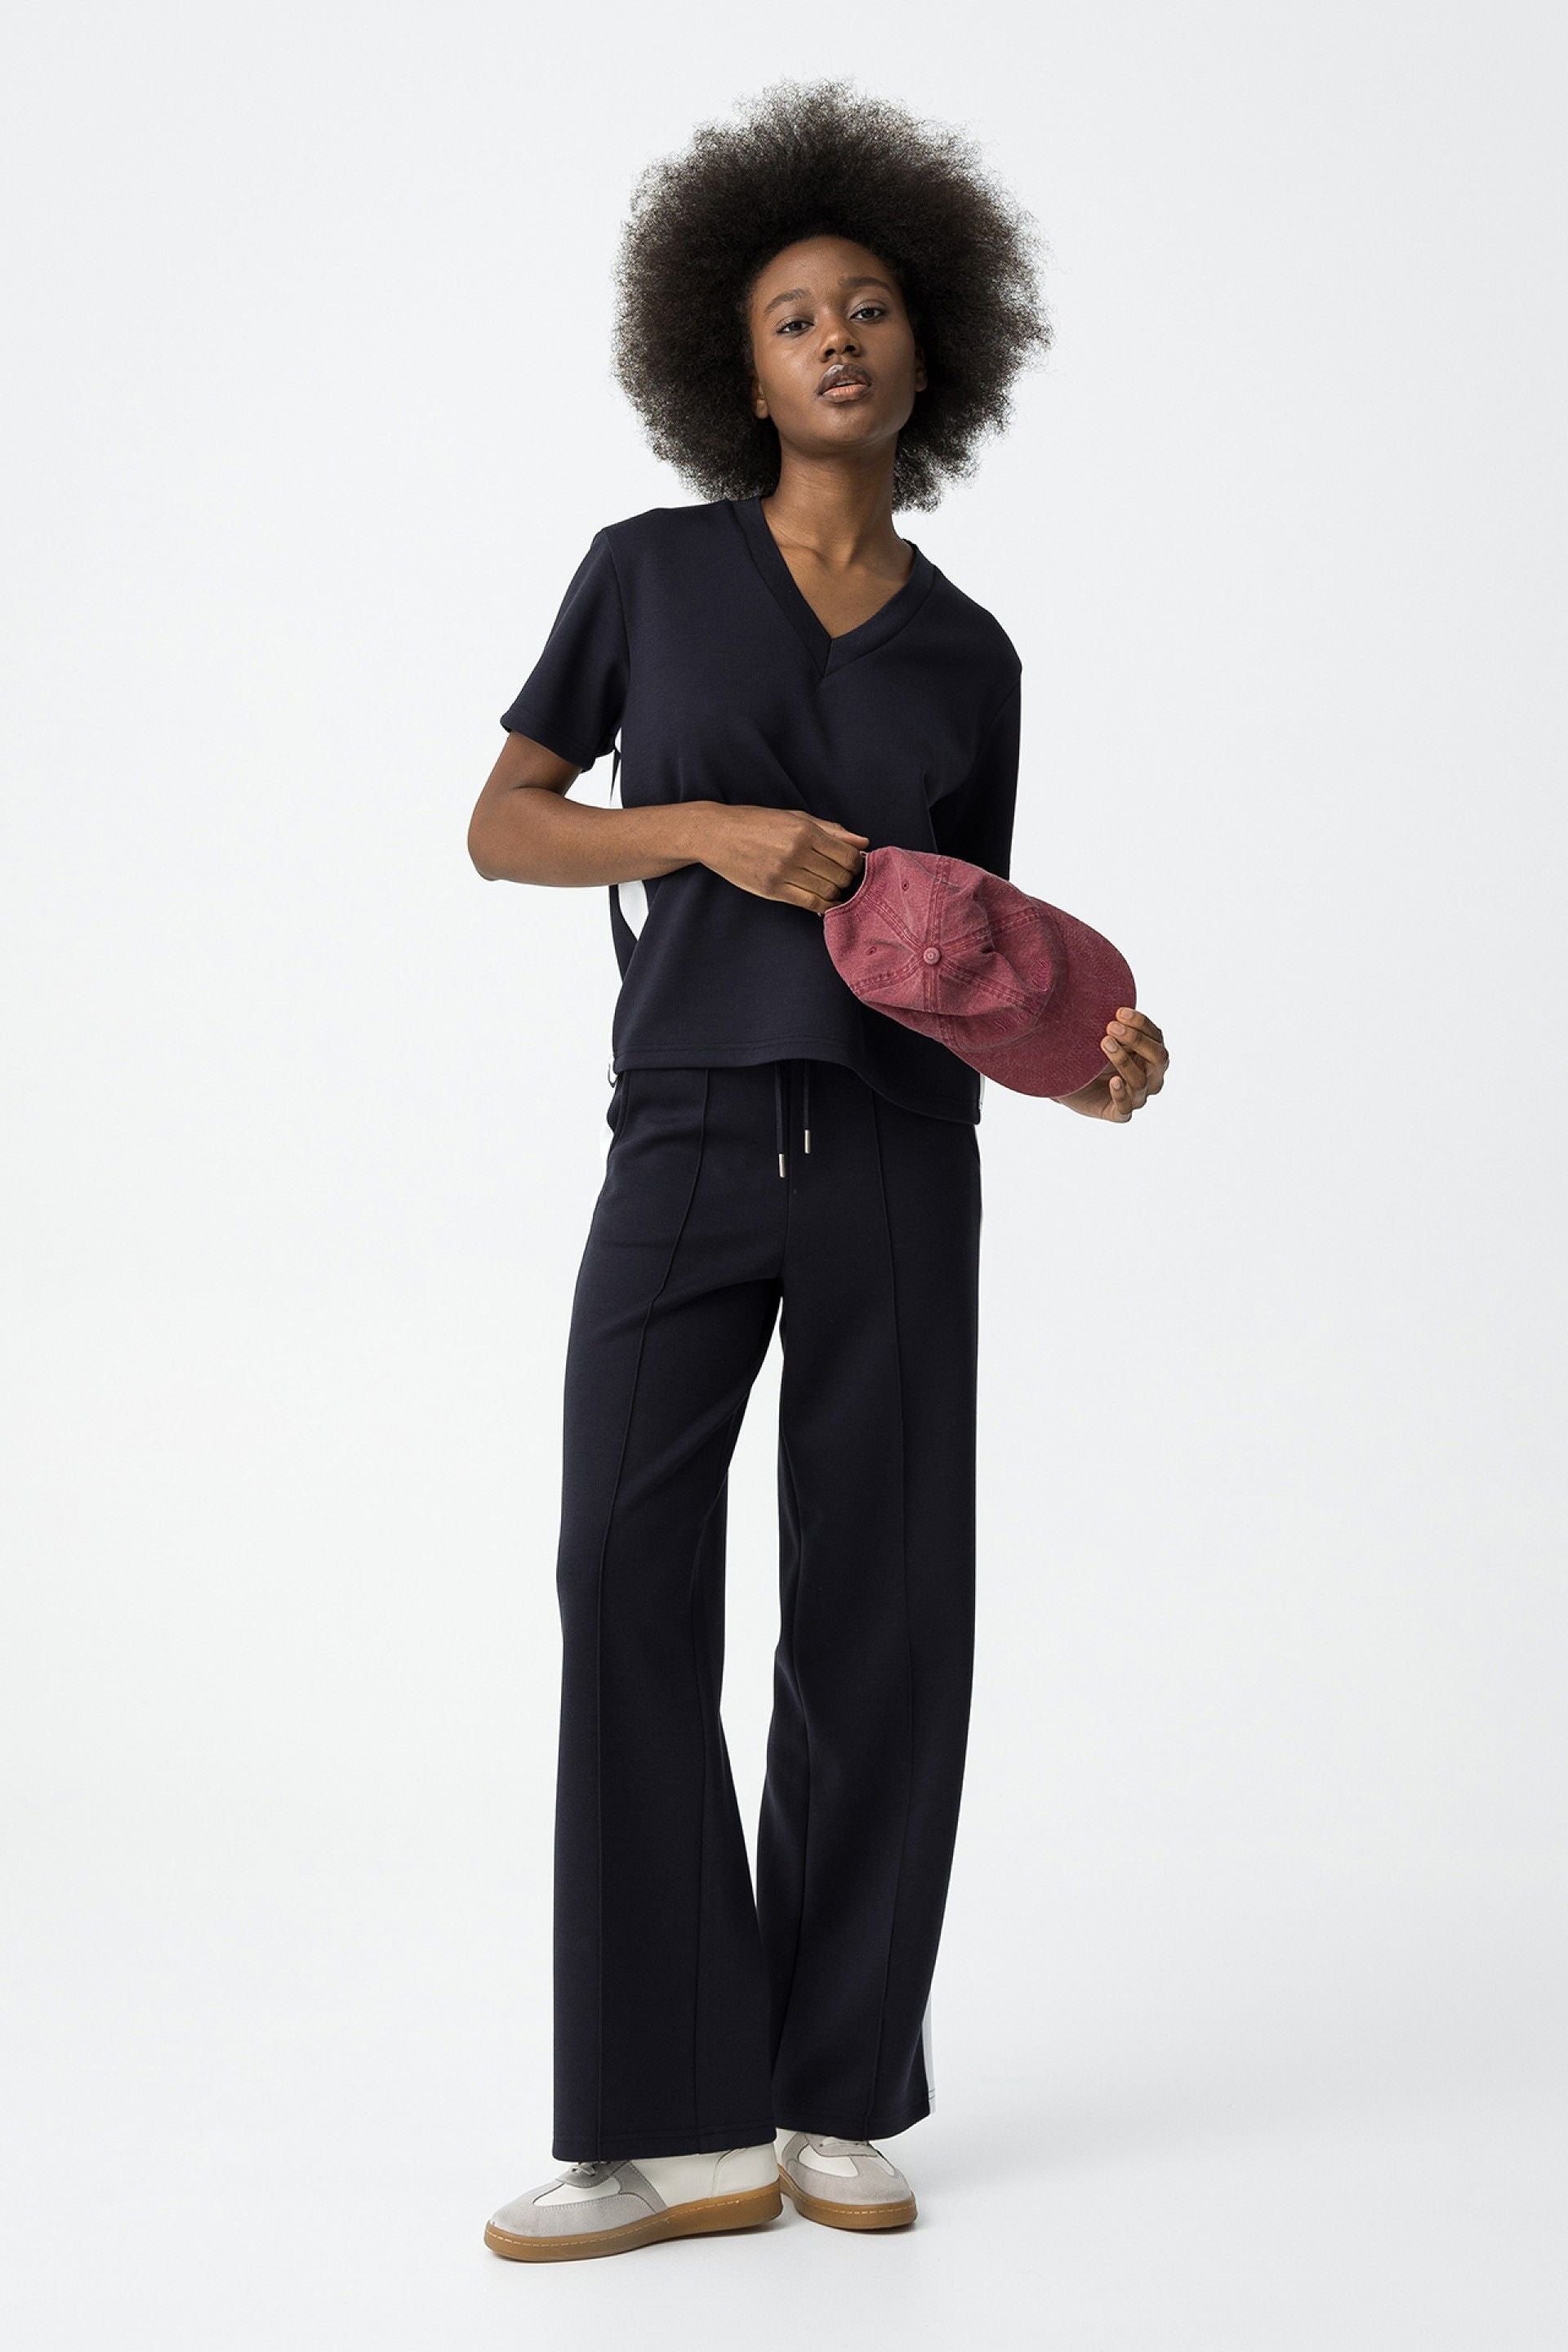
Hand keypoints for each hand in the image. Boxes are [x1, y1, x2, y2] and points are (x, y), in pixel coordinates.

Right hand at [697, 804, 869, 913]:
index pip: (847, 855)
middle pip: (840, 875)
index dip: (856, 863)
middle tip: (840, 876)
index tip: (851, 864)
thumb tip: (863, 841)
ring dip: (834, 892)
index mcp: (805, 831)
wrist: (717, 834)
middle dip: (846, 878)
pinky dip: (822, 905)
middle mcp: (797, 852)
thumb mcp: (794, 817)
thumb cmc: (756, 822)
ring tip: (828, 885)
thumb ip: (830, 830)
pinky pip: (809, 903)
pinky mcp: (773, 889)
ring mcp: (784, 872)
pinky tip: (824, 902)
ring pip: (827, 891)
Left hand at [1054, 1006, 1167, 1120]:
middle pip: (1159, 1058)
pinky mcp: (1118, 1113)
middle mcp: (1150, 1077)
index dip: (1141, 1023)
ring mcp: (1137, 1097)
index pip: (1157, 1037)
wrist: (1069, 1082)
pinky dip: (1121, 1094)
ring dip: (1123, 1060)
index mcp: (1151, 1055)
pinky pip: (1126, 1109)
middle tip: (1110, 1027)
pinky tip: (1113, 1081)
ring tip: (1104, 1044)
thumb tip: (1101, 988)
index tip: (1118, 1012)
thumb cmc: (1092, 1056)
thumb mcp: (1103, 1035)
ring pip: (1140, 1082)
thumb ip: (1112, 1020)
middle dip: (1136, 1040)